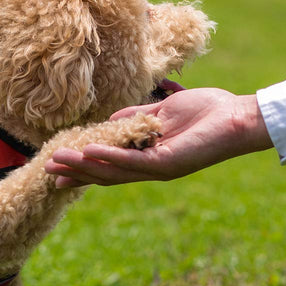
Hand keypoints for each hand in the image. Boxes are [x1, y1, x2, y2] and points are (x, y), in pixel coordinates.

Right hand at [45, 87, 272, 186]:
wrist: (237, 117)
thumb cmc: (206, 112)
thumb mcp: (162, 112)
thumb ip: (136, 118)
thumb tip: (109, 122)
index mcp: (148, 155)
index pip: (109, 164)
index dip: (83, 166)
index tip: (57, 168)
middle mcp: (150, 167)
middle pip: (105, 173)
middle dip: (76, 171)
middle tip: (48, 170)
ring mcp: (157, 167)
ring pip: (113, 171)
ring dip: (84, 166)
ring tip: (57, 159)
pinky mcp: (167, 163)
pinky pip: (132, 162)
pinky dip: (109, 157)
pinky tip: (88, 151)